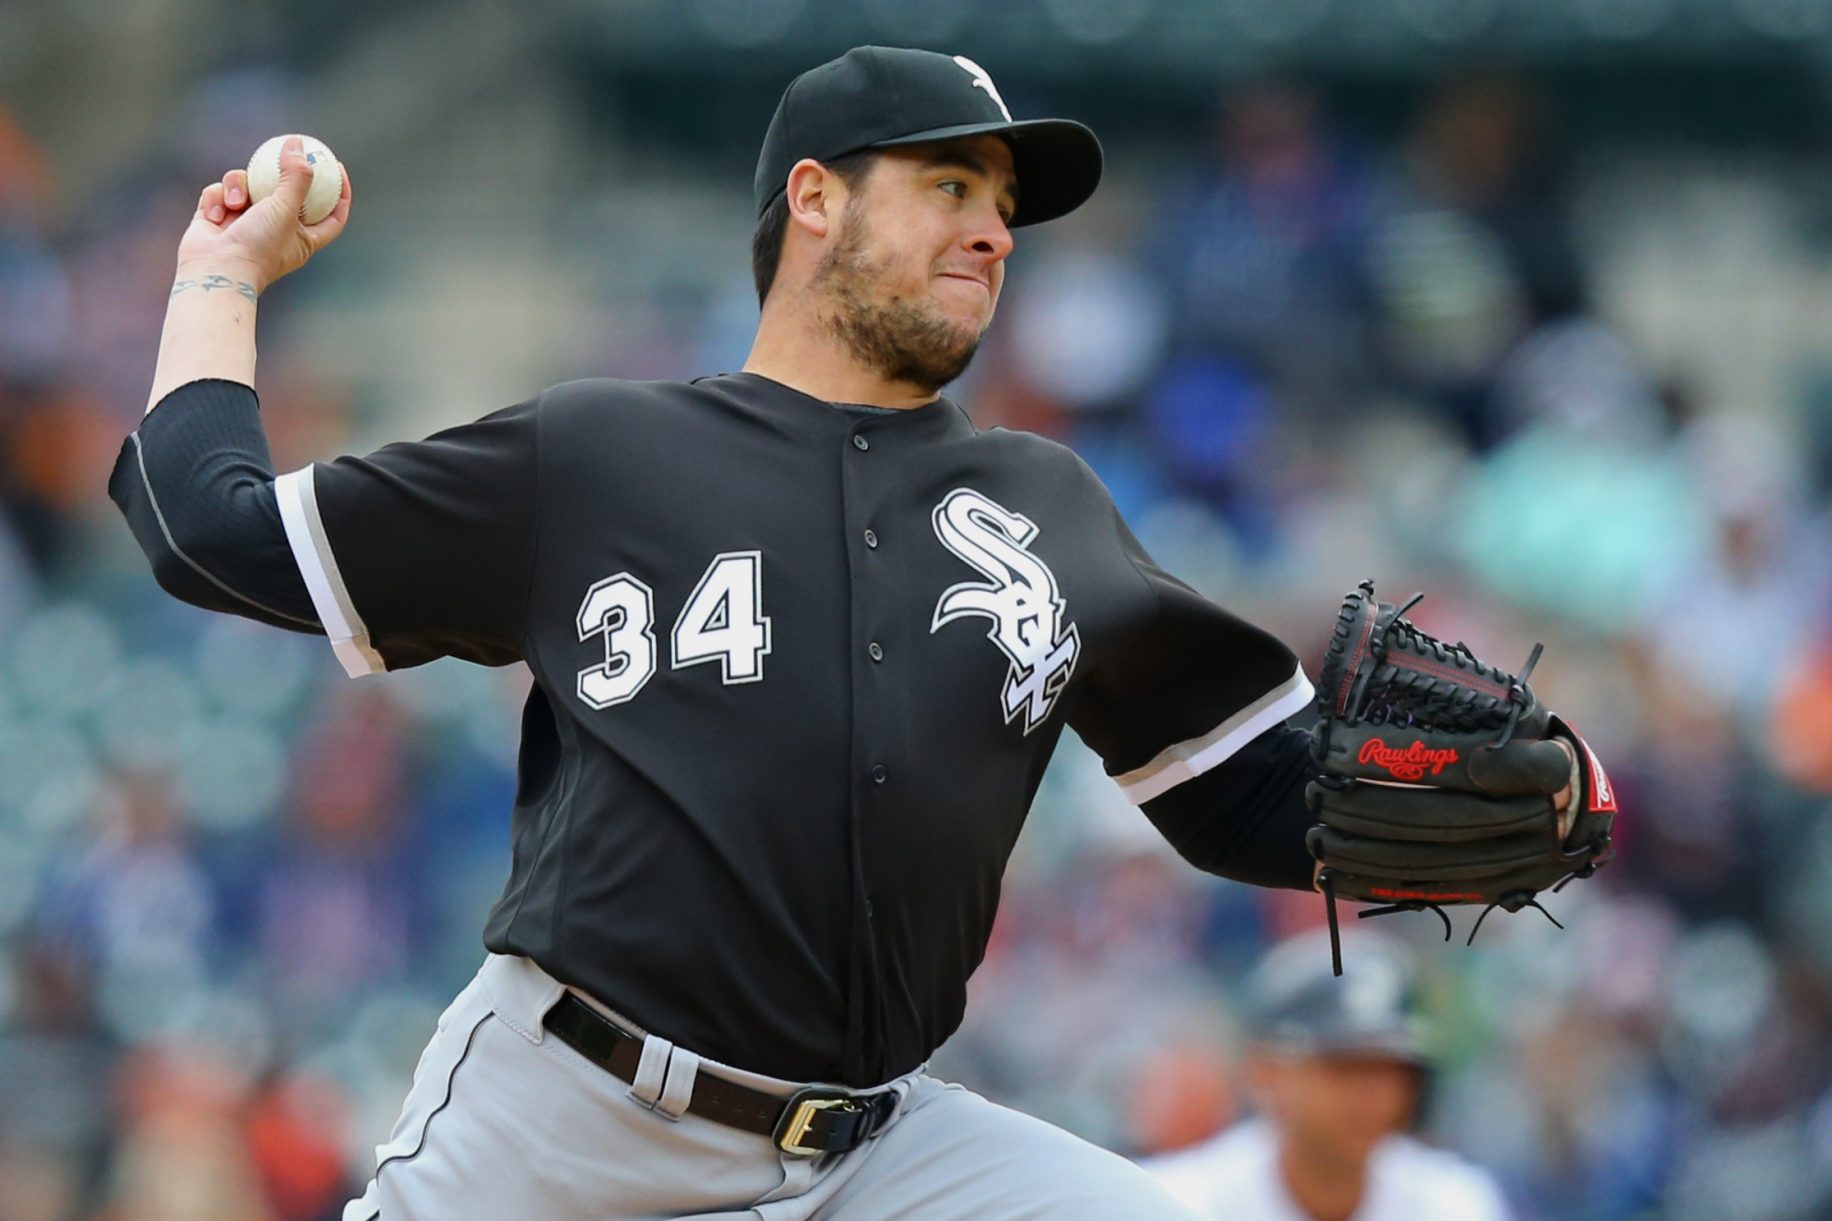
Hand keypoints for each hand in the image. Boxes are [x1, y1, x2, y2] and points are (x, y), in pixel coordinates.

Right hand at [174, 136, 351, 293]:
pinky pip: (220, 193)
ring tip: (236, 203)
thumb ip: (296, 176)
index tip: (337, 166)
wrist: (214, 271)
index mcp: (303, 238)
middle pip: (284, 192)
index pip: (331, 216)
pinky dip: (217, 200)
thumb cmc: (258, 247)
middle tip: (287, 147)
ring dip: (238, 187)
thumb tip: (298, 144)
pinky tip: (214, 217)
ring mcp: (245, 223)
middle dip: (281, 172)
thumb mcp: (286, 209)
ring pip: (246, 184)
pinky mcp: (217, 218)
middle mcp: (276, 231)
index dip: (339, 192)